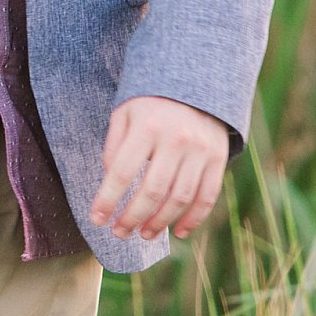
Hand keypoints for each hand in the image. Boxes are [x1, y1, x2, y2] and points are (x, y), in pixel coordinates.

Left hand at [90, 95, 229, 240]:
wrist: (197, 81)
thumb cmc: (150, 101)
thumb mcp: (125, 113)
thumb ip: (114, 146)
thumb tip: (109, 183)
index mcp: (145, 127)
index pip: (121, 172)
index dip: (108, 200)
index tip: (97, 220)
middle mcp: (174, 140)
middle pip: (151, 191)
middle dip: (132, 217)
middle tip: (120, 233)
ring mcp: (199, 151)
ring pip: (179, 198)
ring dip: (160, 223)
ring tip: (143, 234)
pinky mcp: (218, 159)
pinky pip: (207, 196)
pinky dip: (193, 219)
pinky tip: (177, 232)